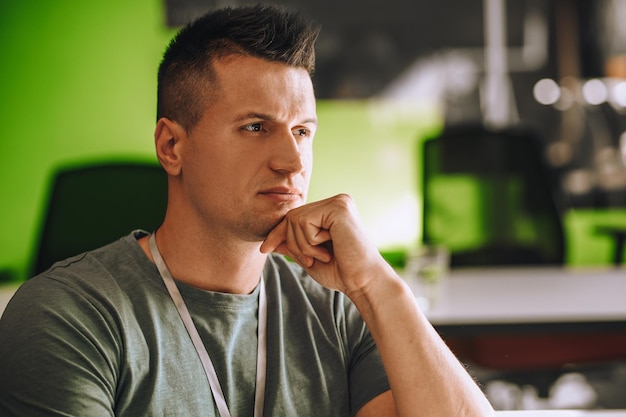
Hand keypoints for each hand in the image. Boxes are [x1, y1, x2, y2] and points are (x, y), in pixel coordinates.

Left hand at [260, 194, 385, 295]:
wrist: (363, 283)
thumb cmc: (341, 272)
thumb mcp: (309, 257)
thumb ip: (291, 245)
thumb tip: (268, 241)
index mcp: (332, 210)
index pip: (295, 216)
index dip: (278, 233)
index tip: (265, 249)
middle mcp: (337, 202)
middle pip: (292, 216)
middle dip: (293, 244)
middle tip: (311, 260)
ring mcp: (339, 202)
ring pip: (295, 219)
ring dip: (303, 245)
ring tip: (324, 255)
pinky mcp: (339, 208)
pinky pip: (305, 221)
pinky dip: (310, 242)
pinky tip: (330, 248)